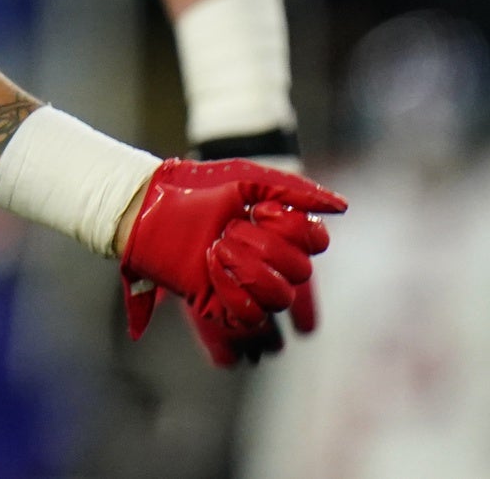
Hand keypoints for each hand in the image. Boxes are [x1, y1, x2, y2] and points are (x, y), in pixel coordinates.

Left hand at [118, 159, 342, 362]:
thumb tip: (342, 207)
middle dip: (266, 247)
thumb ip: (294, 189)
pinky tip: (211, 268)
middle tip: (230, 228)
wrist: (155, 202)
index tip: (262, 211)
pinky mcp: (225, 307)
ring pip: (280, 298)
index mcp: (281, 235)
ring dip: (251, 270)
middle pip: (301, 272)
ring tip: (218, 248)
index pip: (315, 244)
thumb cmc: (201, 187)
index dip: (296, 231)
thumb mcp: (248, 179)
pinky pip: (250, 317)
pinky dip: (234, 292)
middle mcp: (272, 264)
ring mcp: (250, 288)